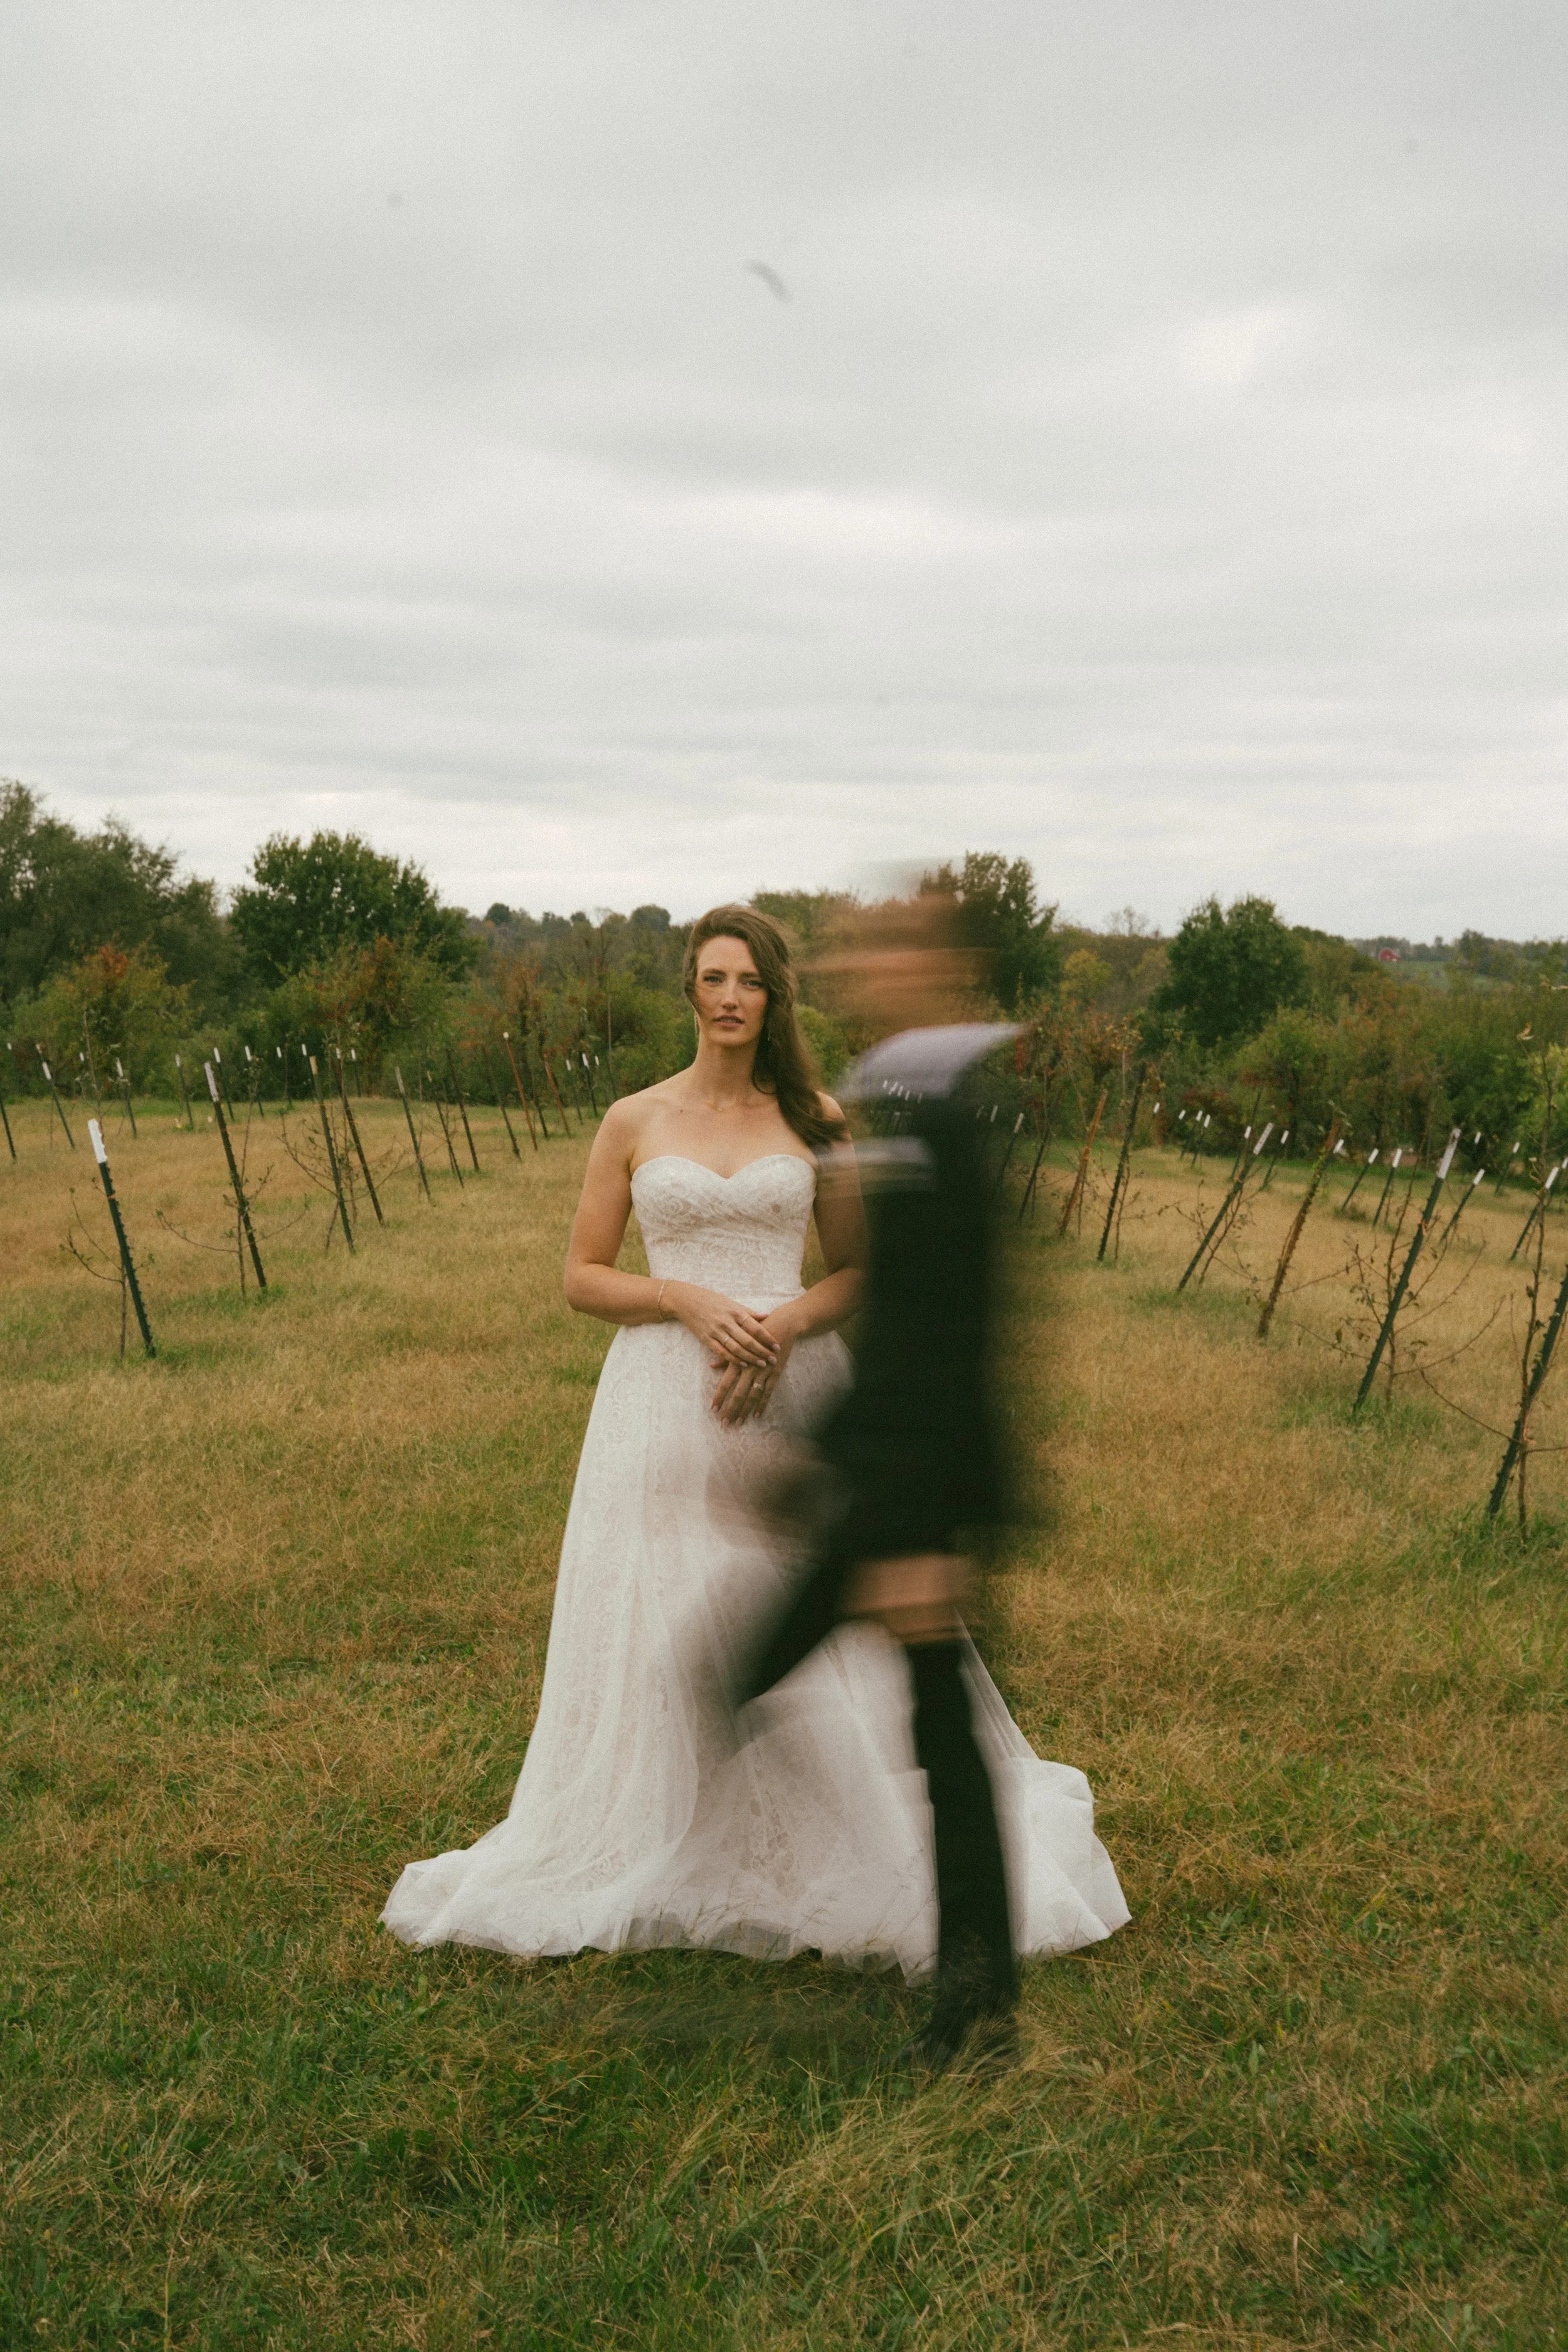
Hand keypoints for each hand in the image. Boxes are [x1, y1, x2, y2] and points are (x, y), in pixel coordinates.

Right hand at [664, 1283, 779, 1374]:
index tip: (777, 1345)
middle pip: (748, 1340)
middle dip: (762, 1351)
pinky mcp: (706, 1339)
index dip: (767, 1337)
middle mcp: (726, 1322)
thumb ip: (748, 1311)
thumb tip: (766, 1315)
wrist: (686, 1301)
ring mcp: (716, 1331)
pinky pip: (722, 1352)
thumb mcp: (731, 1302)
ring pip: (736, 1349)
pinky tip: (743, 1364)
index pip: (755, 1327)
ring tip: (762, 1364)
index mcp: (735, 1311)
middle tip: (773, 1359)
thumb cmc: (711, 1300)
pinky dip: (733, 1359)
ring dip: (750, 1358)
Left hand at [712, 1314, 795, 1424]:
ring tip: (738, 1422)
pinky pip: (768, 1392)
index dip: (719, 1397)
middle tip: (724, 1424)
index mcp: (739, 1360)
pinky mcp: (776, 1372)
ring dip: (745, 1410)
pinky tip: (757, 1415)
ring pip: (752, 1395)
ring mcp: (764, 1371)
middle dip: (730, 1409)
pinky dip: (762, 1404)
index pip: (725, 1383)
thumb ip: (726, 1356)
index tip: (713, 1409)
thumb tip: (711, 1366)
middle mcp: (750, 1368)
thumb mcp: (739, 1339)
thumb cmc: (757, 1330)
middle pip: (738, 1393)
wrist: (783, 1323)